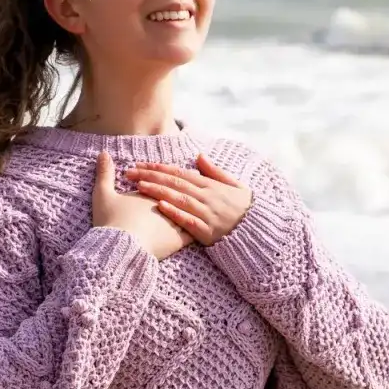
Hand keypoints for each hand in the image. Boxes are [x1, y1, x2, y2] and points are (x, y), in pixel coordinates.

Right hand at [92, 151, 193, 259]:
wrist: (120, 248)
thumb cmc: (111, 221)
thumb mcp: (103, 195)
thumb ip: (104, 174)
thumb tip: (103, 153)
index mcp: (153, 192)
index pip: (162, 181)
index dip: (161, 179)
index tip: (161, 179)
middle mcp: (168, 204)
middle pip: (178, 193)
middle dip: (181, 189)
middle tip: (183, 187)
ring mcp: (175, 222)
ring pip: (189, 211)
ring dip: (192, 207)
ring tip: (194, 205)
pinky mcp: (178, 241)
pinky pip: (192, 234)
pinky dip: (195, 230)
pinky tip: (198, 229)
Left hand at [127, 153, 252, 245]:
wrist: (259, 232)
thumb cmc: (244, 209)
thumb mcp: (234, 185)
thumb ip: (215, 171)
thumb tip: (198, 156)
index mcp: (210, 185)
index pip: (180, 172)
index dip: (159, 168)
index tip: (141, 164)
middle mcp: (207, 197)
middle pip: (175, 183)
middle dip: (151, 176)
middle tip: (129, 172)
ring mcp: (207, 214)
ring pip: (179, 198)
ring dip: (159, 191)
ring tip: (139, 186)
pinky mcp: (208, 232)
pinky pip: (189, 221)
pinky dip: (175, 213)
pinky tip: (160, 206)